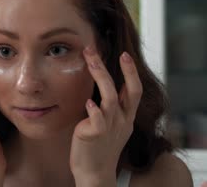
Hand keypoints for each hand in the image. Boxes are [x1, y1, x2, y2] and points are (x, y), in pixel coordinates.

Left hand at [70, 47, 141, 186]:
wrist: (94, 172)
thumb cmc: (100, 146)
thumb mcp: (112, 124)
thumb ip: (111, 107)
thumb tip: (104, 85)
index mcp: (126, 117)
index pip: (135, 91)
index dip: (131, 72)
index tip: (124, 54)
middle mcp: (122, 120)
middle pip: (127, 91)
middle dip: (120, 69)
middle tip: (101, 51)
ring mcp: (109, 128)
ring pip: (110, 100)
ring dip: (100, 78)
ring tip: (91, 61)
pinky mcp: (95, 135)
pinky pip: (97, 121)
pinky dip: (94, 111)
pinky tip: (88, 102)